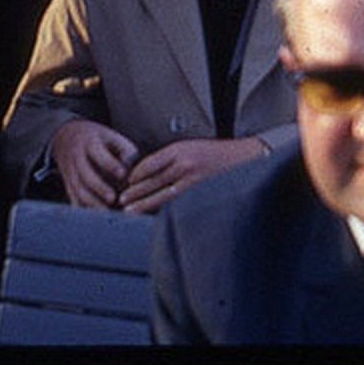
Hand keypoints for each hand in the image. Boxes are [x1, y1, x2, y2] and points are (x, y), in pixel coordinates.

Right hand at [49, 119, 139, 208]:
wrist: (67, 138)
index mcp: (90, 143)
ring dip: (92, 203)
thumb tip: (132, 173)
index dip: (110, 164)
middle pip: (85, 175)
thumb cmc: (99, 140)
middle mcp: (77, 159)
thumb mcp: (112, 136)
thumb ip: (126, 151)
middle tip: (113, 198)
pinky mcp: (68, 186)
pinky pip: (74, 200)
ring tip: (108, 213)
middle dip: (99, 188)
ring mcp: (71, 174)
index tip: (123, 174)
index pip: (98, 154)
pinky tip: (97, 220)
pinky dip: (85, 211)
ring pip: (78, 191)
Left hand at [117, 137, 264, 214]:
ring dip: (142, 204)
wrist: (244, 158)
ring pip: (160, 196)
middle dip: (133, 193)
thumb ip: (170, 159)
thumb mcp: (191, 148)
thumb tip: (147, 174)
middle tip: (119, 201)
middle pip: (150, 181)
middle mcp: (183, 164)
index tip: (125, 183)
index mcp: (178, 150)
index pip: (147, 164)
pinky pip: (176, 204)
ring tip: (129, 211)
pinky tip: (154, 216)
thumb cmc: (216, 154)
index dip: (134, 176)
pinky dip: (162, 210)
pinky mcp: (200, 194)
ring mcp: (192, 181)